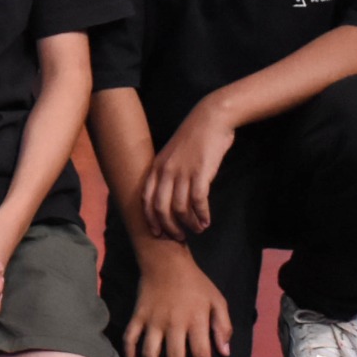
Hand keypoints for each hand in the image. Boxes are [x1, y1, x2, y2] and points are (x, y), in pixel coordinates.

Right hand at [123, 244, 232, 356]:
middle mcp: (173, 324)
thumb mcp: (218, 300)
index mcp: (195, 320)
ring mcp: (152, 321)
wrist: (165, 261)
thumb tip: (224, 353)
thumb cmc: (196, 283)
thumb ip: (223, 326)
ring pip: (150, 355)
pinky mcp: (137, 316)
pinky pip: (130, 339)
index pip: (201, 354)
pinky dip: (129, 356)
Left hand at [143, 102, 235, 238]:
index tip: (157, 233)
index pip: (146, 199)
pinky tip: (207, 220)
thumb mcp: (172, 155)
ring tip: (198, 229)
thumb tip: (169, 197)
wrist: (210, 118)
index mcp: (156, 167)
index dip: (150, 219)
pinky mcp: (200, 173)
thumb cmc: (193, 138)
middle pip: (161, 208)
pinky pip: (198, 201)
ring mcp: (182, 172)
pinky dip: (202, 214)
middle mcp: (165, 171)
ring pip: (180, 208)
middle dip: (169, 227)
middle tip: (179, 237)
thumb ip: (167, 173)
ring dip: (189, 223)